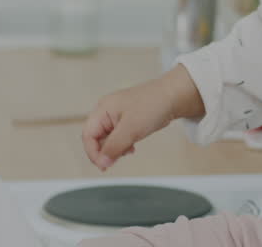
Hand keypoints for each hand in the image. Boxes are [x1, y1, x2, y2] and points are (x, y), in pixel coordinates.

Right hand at [81, 65, 203, 170]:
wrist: (174, 96)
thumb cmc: (152, 106)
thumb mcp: (131, 129)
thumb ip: (113, 147)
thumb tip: (102, 163)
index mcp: (102, 109)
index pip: (88, 135)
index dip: (93, 152)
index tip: (104, 165)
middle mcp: (107, 111)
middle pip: (96, 138)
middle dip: (106, 151)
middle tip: (117, 160)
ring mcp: (117, 115)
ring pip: (108, 139)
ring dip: (116, 149)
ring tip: (129, 150)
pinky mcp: (128, 120)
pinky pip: (118, 136)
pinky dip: (123, 144)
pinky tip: (132, 147)